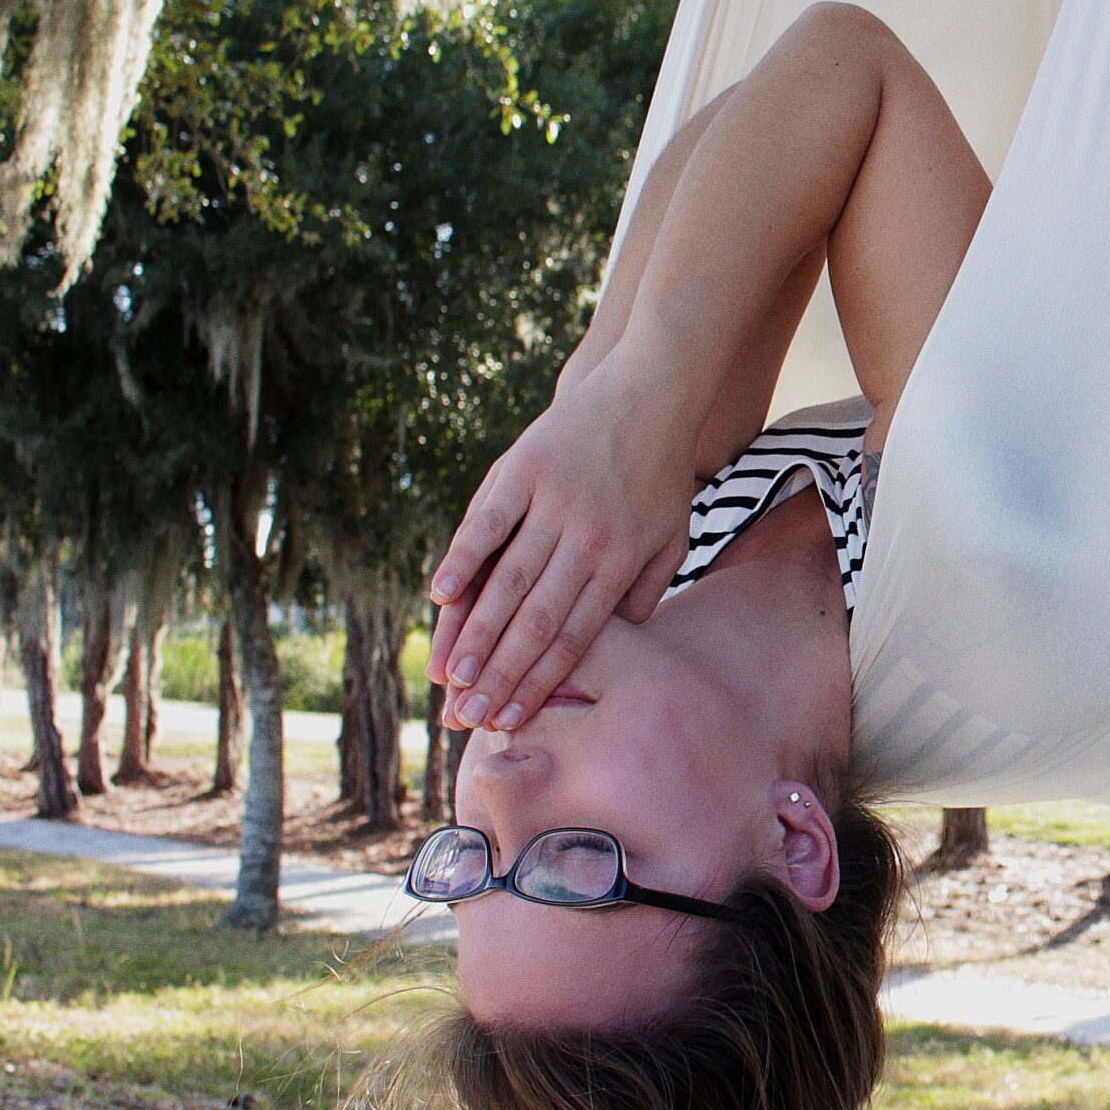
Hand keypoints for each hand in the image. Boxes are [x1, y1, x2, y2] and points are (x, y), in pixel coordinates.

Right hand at [425, 358, 693, 731]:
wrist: (653, 391)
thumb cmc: (658, 472)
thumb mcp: (671, 535)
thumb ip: (647, 589)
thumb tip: (619, 637)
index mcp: (621, 561)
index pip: (574, 637)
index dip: (538, 682)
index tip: (508, 718)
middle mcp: (588, 538)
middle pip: (537, 621)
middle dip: (499, 675)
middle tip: (466, 718)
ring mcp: (555, 502)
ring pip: (509, 581)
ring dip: (476, 633)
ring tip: (449, 677)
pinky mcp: (525, 468)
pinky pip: (487, 522)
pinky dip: (460, 559)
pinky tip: (438, 596)